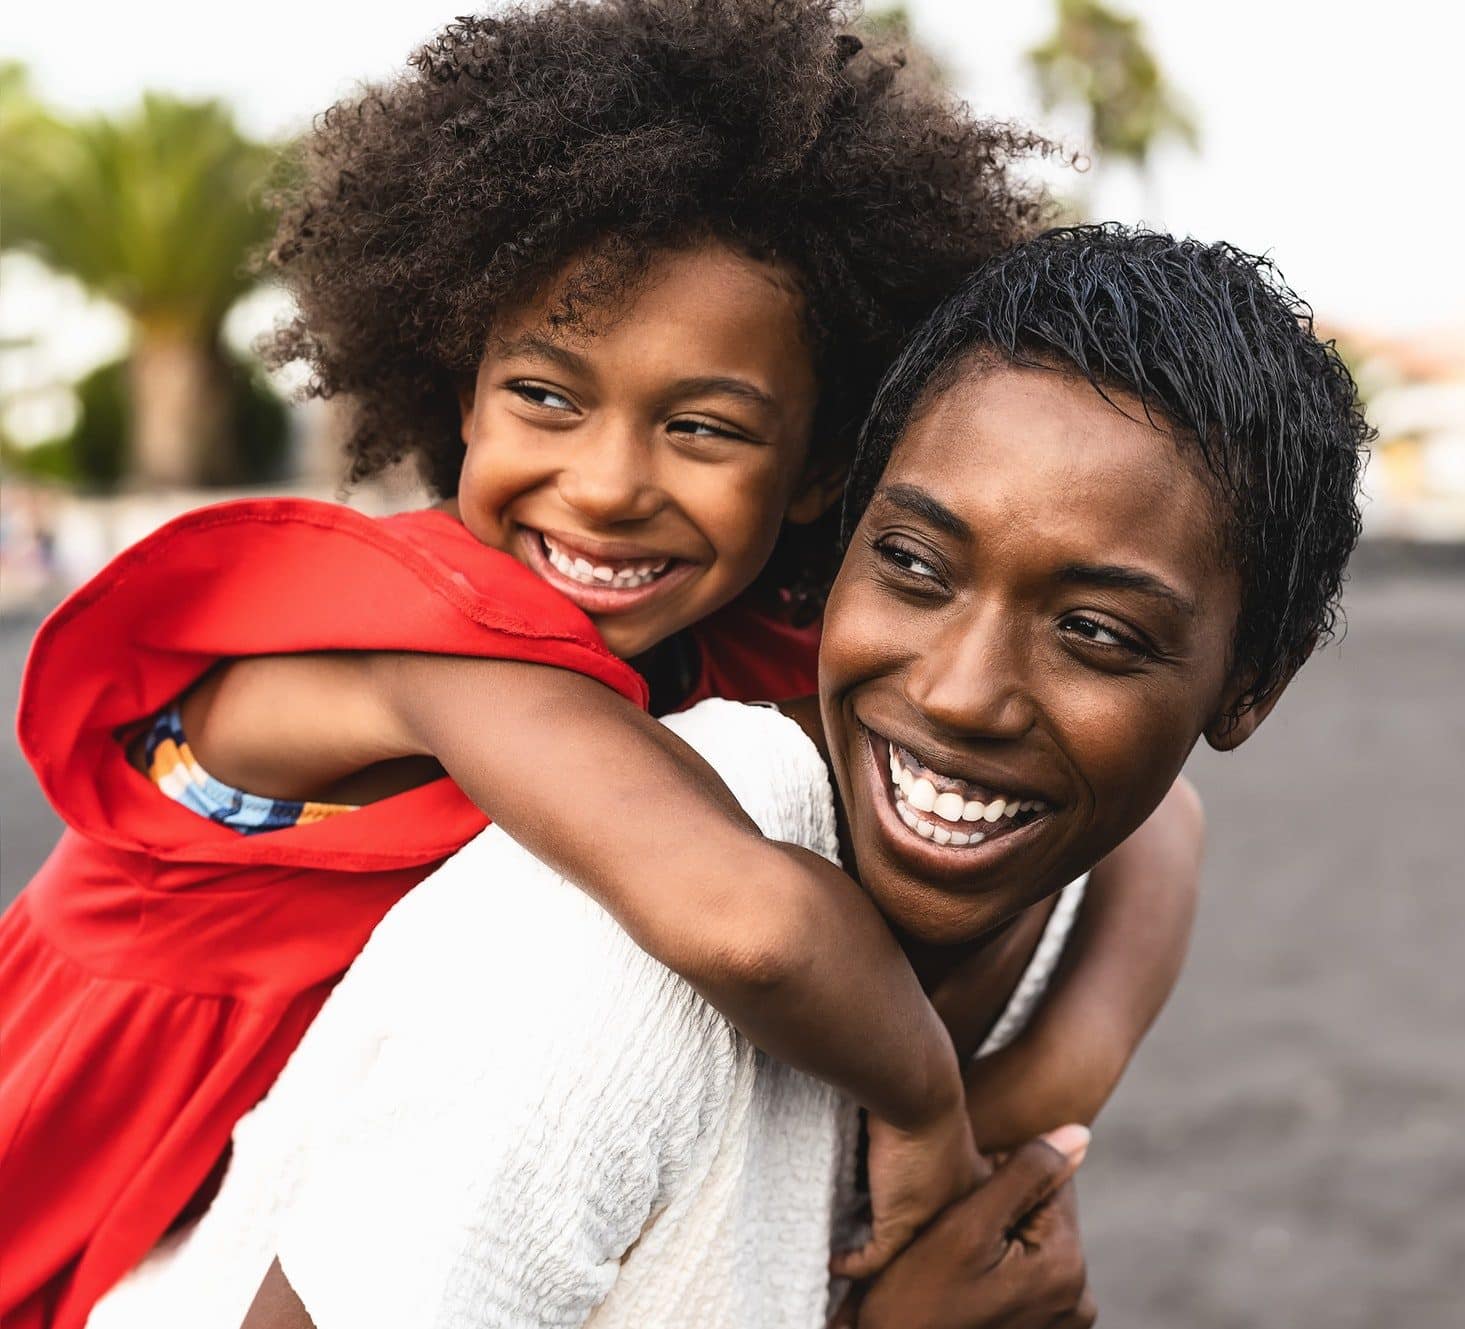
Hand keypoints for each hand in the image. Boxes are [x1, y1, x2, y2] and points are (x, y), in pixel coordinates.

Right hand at [833, 1125, 1095, 1328]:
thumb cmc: (916, 1298)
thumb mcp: (965, 1225)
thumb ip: (1025, 1173)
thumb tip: (1080, 1133)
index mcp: (1067, 1267)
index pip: (1051, 1182)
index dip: (1002, 1175)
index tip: (964, 1200)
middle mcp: (1078, 1299)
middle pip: (1044, 1215)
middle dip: (1004, 1210)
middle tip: (953, 1233)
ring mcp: (1062, 1322)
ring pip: (1033, 1242)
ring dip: (1000, 1237)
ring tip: (956, 1260)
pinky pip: (1027, 1274)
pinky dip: (1000, 1266)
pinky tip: (965, 1281)